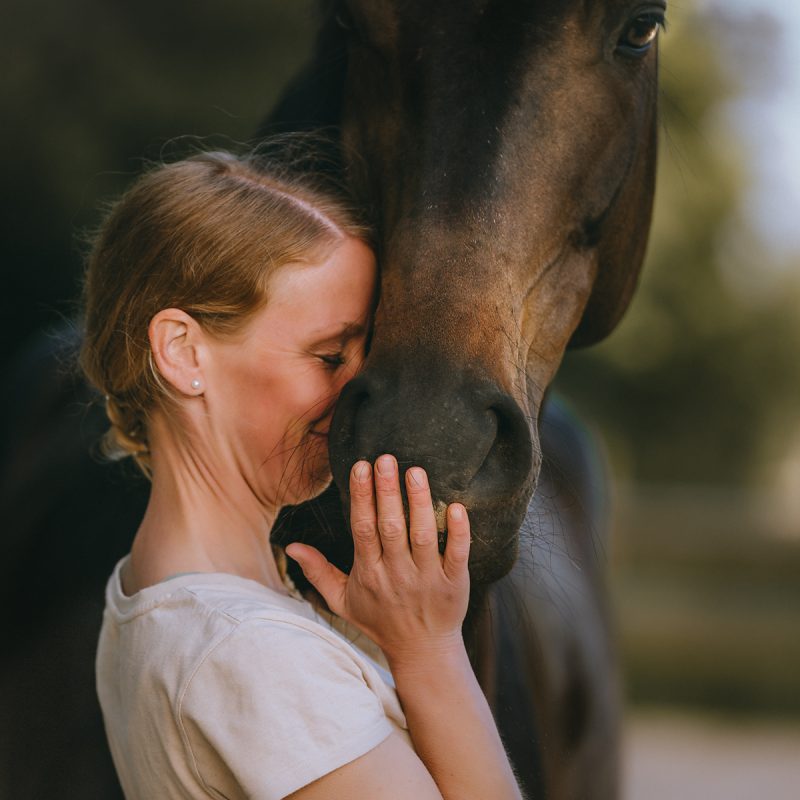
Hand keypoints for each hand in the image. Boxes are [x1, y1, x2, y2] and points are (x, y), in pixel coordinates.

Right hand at [285, 454, 470, 662]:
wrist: (422, 653)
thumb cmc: (380, 621)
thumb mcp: (342, 601)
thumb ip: (318, 572)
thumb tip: (292, 546)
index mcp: (369, 573)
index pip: (362, 529)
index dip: (361, 497)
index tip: (361, 466)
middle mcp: (396, 574)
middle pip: (389, 527)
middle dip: (387, 491)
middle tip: (386, 458)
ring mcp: (426, 579)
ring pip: (421, 536)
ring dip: (418, 503)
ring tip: (415, 471)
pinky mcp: (454, 584)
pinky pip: (456, 555)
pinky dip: (457, 532)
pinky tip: (456, 507)